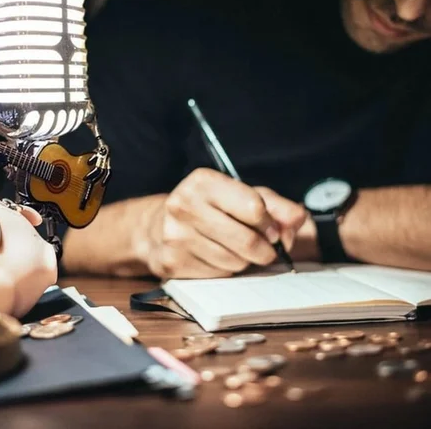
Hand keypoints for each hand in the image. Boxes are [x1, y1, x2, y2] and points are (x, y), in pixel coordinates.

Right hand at [141, 168, 305, 278]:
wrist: (158, 226)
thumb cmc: (209, 208)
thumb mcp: (242, 196)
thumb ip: (275, 206)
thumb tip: (298, 218)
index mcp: (203, 182)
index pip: (254, 207)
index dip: (270, 224)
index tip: (271, 230)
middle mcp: (184, 205)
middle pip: (247, 241)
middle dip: (265, 250)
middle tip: (265, 248)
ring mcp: (176, 235)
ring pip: (235, 262)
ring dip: (245, 261)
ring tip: (235, 249)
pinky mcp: (172, 262)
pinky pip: (218, 275)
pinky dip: (226, 270)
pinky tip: (216, 257)